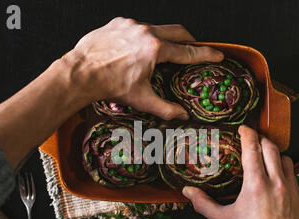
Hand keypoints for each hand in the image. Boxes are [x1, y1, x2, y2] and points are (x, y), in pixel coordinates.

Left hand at [63, 17, 223, 119]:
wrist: (80, 73)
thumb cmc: (110, 86)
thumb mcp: (142, 99)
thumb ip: (166, 108)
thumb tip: (183, 116)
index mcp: (155, 49)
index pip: (188, 51)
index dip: (206, 54)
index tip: (217, 54)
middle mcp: (145, 31)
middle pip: (178, 31)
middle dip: (189, 40)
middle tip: (194, 49)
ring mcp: (131, 24)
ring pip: (157, 27)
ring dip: (164, 38)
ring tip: (162, 53)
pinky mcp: (118, 22)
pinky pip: (138, 26)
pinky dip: (143, 36)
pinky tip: (138, 49)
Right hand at [183, 126, 298, 218]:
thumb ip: (202, 203)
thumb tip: (187, 192)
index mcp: (255, 185)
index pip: (252, 148)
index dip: (247, 134)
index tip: (243, 129)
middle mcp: (276, 183)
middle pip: (271, 147)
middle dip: (261, 139)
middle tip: (252, 139)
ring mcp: (290, 191)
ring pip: (286, 158)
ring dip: (275, 153)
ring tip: (265, 156)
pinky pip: (293, 175)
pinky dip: (284, 169)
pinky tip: (275, 177)